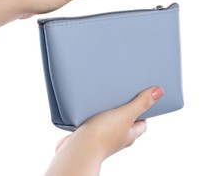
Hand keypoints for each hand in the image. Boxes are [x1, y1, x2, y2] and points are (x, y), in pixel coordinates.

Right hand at [45, 86, 163, 175]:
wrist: (79, 147)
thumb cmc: (103, 134)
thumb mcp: (126, 115)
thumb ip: (141, 103)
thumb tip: (159, 91)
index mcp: (130, 134)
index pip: (142, 122)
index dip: (143, 110)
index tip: (140, 97)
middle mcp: (118, 137)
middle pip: (126, 121)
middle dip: (124, 108)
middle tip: (121, 94)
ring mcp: (103, 137)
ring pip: (110, 121)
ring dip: (108, 111)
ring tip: (105, 97)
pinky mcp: (90, 134)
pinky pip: (95, 122)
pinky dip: (95, 115)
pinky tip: (90, 107)